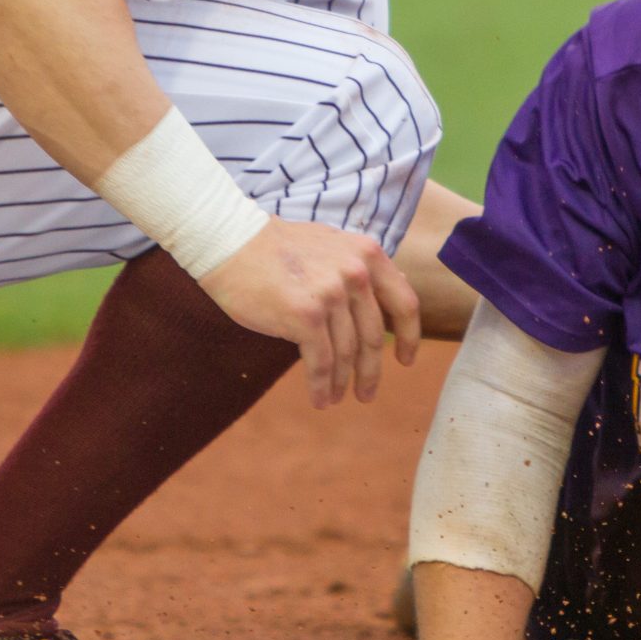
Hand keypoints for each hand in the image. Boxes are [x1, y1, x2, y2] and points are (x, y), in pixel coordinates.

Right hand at [200, 218, 420, 405]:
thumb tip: (395, 291)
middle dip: (371, 371)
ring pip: (347, 354)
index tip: (406, 360)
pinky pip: (322, 362)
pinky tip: (320, 399)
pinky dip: (322, 385)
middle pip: (374, 337)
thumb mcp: (330, 246)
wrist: (229, 240)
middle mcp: (355, 273)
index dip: (410, 337)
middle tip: (367, 393)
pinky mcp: (306, 316)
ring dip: (344, 383)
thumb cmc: (276, 247)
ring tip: (337, 398)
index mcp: (367, 254)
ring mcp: (331, 294)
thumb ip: (360, 268)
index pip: (404, 303)